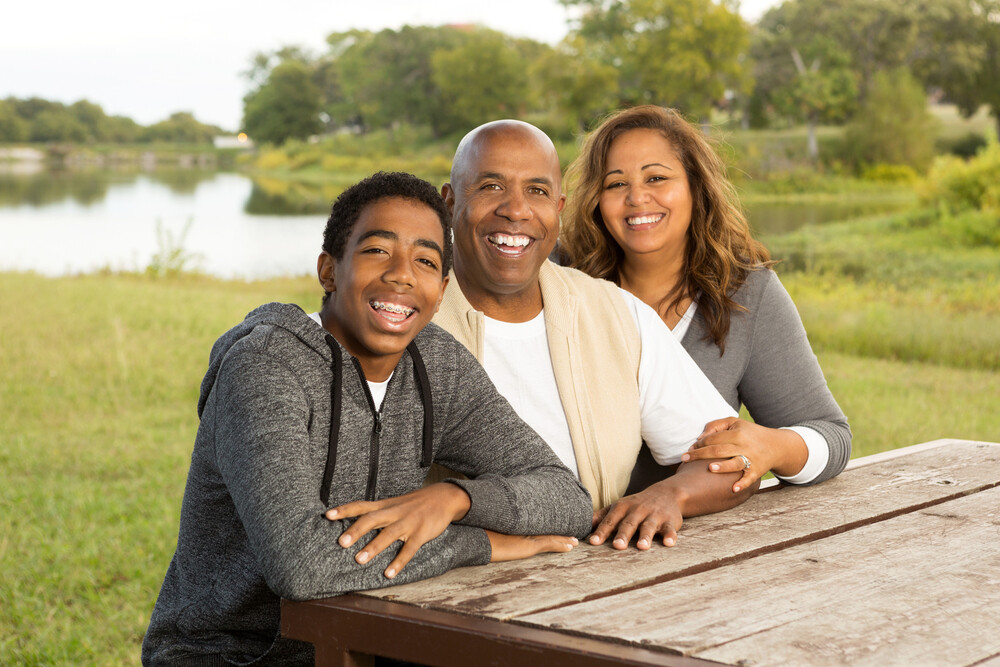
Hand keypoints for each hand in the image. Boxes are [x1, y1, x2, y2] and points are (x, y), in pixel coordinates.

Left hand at [325, 483, 470, 578]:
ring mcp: (408, 523)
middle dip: (355, 531)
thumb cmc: (414, 504)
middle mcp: (394, 513)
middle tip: (341, 542)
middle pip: (371, 520)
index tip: (327, 515)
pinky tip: (389, 573)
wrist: (444, 496)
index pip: (361, 506)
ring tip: (359, 560)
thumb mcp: (394, 504)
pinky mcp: (421, 533)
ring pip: (388, 535)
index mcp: (385, 506)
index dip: (344, 510)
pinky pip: (409, 549)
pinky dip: (398, 561)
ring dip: (374, 547)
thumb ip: (377, 513)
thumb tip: (354, 525)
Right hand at [485, 530, 577, 561]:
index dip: (548, 529)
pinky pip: (550, 544)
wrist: (480, 540)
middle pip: (547, 530)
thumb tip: (497, 538)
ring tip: (575, 542)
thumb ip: (499, 534)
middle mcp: (525, 529)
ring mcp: (529, 536)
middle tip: (572, 535)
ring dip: (565, 539)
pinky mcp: (531, 545)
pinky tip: (570, 548)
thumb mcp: (492, 535)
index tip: (556, 529)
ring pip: (552, 537)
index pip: (537, 527)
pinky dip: (561, 545)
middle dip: (560, 533)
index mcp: (518, 526)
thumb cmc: (482, 537)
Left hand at [588, 480, 683, 549]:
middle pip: (629, 524)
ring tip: (642, 546)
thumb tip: (583, 525)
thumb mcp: (619, 506)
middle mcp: (637, 511)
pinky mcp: (670, 521)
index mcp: (622, 508)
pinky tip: (669, 543)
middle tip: (617, 546)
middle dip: (623, 535)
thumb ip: (602, 516)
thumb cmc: (636, 505)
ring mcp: (654, 516)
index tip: (593, 542)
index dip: (601, 531)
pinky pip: (670, 529)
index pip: (610, 521)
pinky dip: (670, 536)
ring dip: (645, 536)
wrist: (666, 493)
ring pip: (649, 526)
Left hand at [682, 417, 805, 492]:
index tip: (690, 448)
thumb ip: (715, 426)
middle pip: (719, 450)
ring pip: (735, 463)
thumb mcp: (734, 423)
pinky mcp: (757, 471)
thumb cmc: (749, 433)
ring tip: (710, 468)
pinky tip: (733, 489)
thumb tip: (699, 438)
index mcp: (737, 433)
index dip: (699, 443)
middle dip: (700, 454)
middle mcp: (744, 445)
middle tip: (684, 459)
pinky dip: (742, 484)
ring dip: (723, 467)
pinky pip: (749, 478)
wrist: (776, 445)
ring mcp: (751, 459)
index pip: (714, 438)